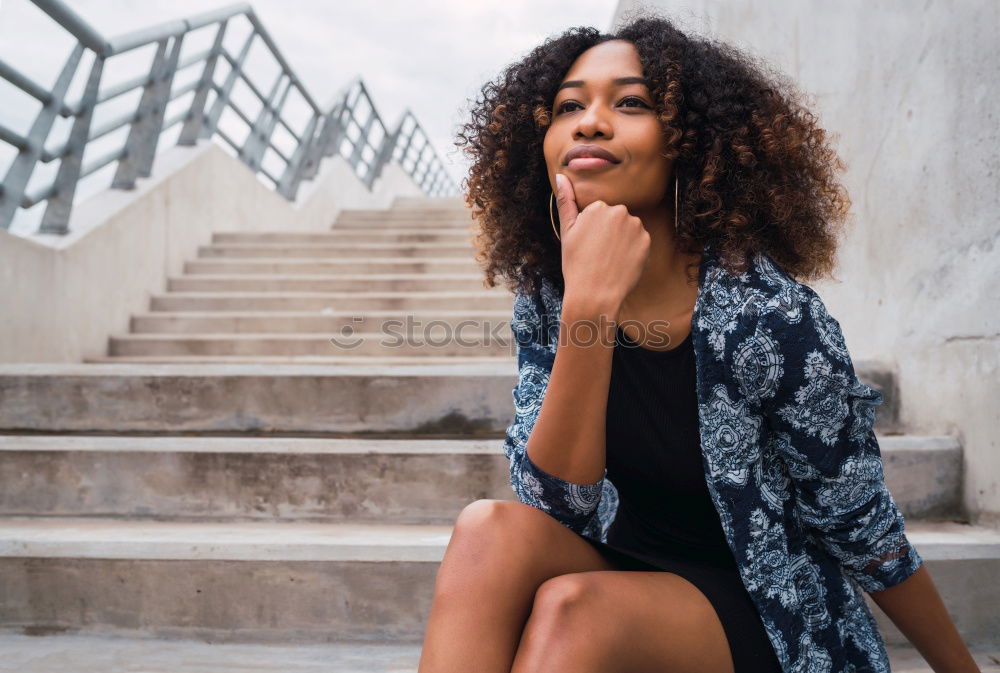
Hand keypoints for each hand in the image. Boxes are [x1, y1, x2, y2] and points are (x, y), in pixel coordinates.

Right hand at [553, 172, 650, 316]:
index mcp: (598, 206)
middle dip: (609, 233)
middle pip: (616, 219)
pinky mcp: (647, 241)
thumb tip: (561, 175)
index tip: (588, 246)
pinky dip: (633, 251)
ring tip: (609, 260)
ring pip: (629, 230)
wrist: (594, 294)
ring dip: (622, 241)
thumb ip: (566, 201)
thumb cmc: (576, 264)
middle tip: (597, 254)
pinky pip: (640, 242)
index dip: (593, 231)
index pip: (599, 213)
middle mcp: (619, 211)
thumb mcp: (566, 231)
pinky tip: (621, 263)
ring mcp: (635, 226)